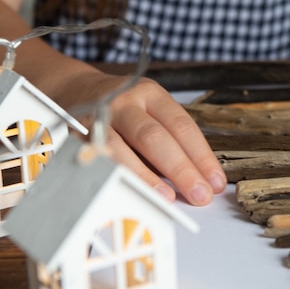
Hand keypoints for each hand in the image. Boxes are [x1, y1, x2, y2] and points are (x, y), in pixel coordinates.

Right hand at [67, 71, 226, 205]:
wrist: (75, 90)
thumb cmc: (124, 111)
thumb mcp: (151, 113)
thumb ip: (172, 143)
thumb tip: (198, 181)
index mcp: (151, 95)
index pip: (182, 126)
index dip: (201, 156)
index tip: (214, 182)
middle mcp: (124, 102)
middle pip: (155, 137)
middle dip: (181, 170)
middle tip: (199, 195)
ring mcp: (97, 118)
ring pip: (121, 149)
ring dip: (146, 177)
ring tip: (166, 198)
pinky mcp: (75, 135)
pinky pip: (96, 159)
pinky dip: (114, 177)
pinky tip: (128, 192)